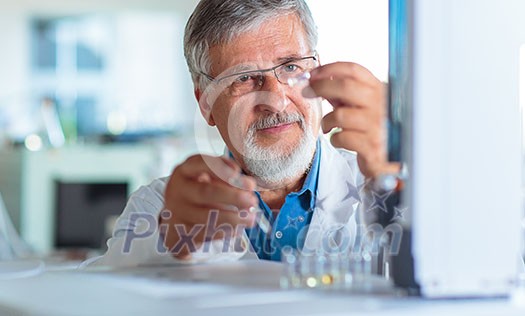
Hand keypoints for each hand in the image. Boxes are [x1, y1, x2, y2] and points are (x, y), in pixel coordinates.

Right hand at [161, 155, 257, 258]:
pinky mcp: (182, 232)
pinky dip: (227, 231)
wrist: (179, 218)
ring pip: (207, 217)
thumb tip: (248, 184)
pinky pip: (208, 233)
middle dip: (233, 197)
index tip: (242, 176)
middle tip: (252, 201)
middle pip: (206, 192)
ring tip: (251, 218)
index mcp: (185, 170)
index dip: (223, 169)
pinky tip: (238, 228)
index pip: (201, 163)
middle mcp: (178, 189)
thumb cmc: (201, 191)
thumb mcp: (210, 176)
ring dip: (234, 218)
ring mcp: (178, 212)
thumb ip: (228, 175)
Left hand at [309, 62, 399, 177]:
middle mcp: (382, 105)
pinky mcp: (371, 146)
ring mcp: (378, 126)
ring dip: (326, 121)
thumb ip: (344, 94)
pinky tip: (339, 140)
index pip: (354, 70)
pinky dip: (334, 139)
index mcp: (380, 90)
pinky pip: (341, 137)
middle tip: (307, 92)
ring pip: (339, 114)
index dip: (329, 69)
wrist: (388, 162)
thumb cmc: (371, 131)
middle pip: (345, 86)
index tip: (313, 74)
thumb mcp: (361, 107)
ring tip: (328, 126)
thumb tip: (317, 80)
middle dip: (321, 87)